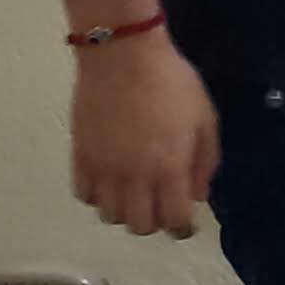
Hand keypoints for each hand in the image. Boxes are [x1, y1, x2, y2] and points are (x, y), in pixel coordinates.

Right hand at [73, 28, 219, 238]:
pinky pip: (84, 195)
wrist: (122, 56)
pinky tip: (110, 181)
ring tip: (135, 193)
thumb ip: (205, 162)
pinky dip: (98, 196)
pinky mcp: (79, 157)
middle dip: (154, 222)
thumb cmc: (172, 83)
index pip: (173, 221)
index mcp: (168, 169)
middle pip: (139, 226)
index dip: (182, 228)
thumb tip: (198, 196)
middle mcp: (132, 177)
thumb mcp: (205, 119)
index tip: (185, 224)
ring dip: (125, 211)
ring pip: (109, 215)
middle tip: (161, 205)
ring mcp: (102, 169)